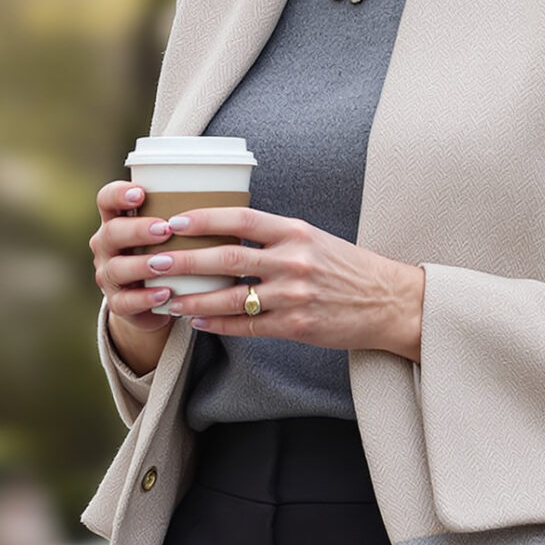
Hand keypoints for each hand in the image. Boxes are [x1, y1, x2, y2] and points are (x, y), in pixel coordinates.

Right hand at [90, 181, 175, 372]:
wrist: (157, 298)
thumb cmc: (169, 252)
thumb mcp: (172, 232)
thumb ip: (184, 215)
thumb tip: (229, 189)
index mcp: (117, 220)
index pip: (106, 199)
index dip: (119, 194)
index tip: (141, 193)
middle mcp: (107, 246)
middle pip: (111, 233)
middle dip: (136, 230)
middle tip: (164, 229)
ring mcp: (109, 276)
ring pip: (116, 268)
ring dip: (141, 265)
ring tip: (164, 264)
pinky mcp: (118, 303)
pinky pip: (125, 302)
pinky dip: (145, 298)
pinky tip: (166, 293)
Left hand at [96, 206, 426, 360]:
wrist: (390, 302)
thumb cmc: (347, 267)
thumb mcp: (313, 239)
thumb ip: (274, 235)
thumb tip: (224, 232)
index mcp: (295, 231)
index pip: (239, 217)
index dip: (202, 219)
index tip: (172, 221)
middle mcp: (293, 259)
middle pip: (226, 257)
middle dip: (185, 260)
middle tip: (154, 261)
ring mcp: (295, 295)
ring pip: (231, 296)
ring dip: (193, 299)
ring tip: (166, 299)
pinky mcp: (297, 326)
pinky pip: (248, 326)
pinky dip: (218, 325)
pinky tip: (196, 323)